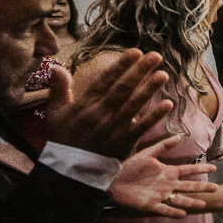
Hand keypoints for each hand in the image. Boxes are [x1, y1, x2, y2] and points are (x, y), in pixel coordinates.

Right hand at [48, 49, 172, 159]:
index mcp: (85, 105)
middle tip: (156, 56)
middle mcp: (101, 114)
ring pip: (134, 105)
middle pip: (123, 89)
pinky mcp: (124, 142)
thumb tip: (56, 66)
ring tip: (163, 75)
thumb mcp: (55, 113)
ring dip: (149, 89)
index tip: (136, 52)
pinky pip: (141, 127)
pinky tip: (168, 104)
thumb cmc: (64, 139)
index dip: (121, 66)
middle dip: (140, 71)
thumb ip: (58, 89)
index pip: (105, 81)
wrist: (70, 170)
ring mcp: (114, 128)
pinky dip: (154, 116)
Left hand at [109, 136, 217, 217]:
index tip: (214, 168)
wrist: (113, 180)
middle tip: (216, 188)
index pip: (188, 170)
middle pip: (188, 186)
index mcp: (167, 172)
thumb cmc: (129, 166)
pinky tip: (182, 214)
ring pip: (179, 199)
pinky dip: (173, 212)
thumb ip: (164, 145)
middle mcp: (167, 184)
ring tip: (203, 204)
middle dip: (202, 187)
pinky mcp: (150, 205)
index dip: (200, 169)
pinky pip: (164, 209)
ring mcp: (160, 195)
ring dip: (191, 202)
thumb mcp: (148, 153)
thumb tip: (180, 136)